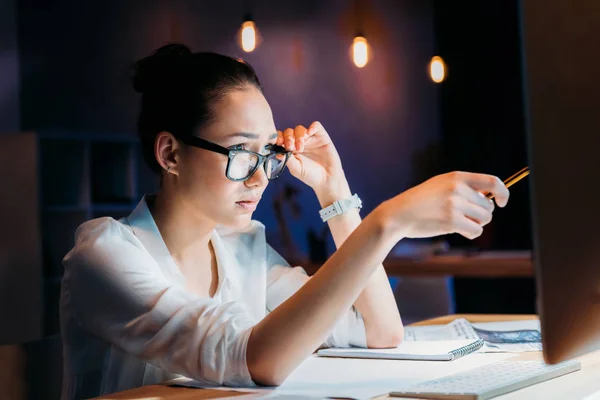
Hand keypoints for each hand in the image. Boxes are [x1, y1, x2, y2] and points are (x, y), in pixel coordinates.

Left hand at [277, 122, 344, 194]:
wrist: (327, 180)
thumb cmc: (310, 176)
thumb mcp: (296, 169)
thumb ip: (286, 159)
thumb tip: (277, 151)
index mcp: (290, 149)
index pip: (281, 138)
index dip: (278, 138)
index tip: (278, 143)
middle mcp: (299, 142)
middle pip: (289, 131)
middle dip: (288, 138)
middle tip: (290, 147)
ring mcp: (310, 139)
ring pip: (300, 129)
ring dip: (298, 136)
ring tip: (301, 148)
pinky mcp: (321, 137)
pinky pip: (316, 126)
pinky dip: (312, 127)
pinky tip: (309, 134)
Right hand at [379, 171, 509, 239]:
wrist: (398, 214)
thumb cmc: (420, 202)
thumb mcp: (440, 185)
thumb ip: (463, 187)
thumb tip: (491, 197)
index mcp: (456, 177)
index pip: (492, 182)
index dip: (503, 193)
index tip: (501, 202)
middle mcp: (457, 189)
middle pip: (488, 206)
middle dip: (482, 214)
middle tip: (467, 217)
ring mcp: (454, 205)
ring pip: (483, 219)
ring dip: (475, 224)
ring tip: (460, 223)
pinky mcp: (451, 221)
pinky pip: (475, 230)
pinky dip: (471, 233)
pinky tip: (459, 231)